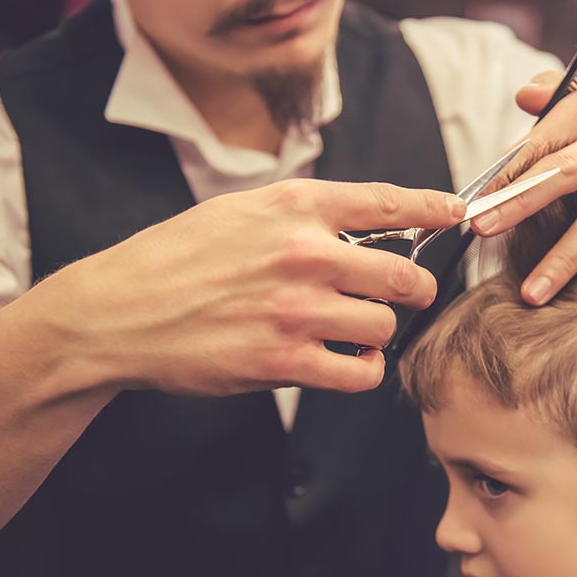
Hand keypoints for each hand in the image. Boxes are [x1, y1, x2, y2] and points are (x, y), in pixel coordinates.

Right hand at [44, 179, 464, 394]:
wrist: (120, 312)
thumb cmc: (178, 259)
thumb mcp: (238, 213)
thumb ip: (301, 217)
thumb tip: (361, 229)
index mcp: (292, 209)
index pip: (385, 203)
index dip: (432, 207)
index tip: (456, 212)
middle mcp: (302, 254)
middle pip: (403, 274)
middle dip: (415, 288)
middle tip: (407, 295)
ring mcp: (294, 310)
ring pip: (384, 326)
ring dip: (379, 332)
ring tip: (357, 332)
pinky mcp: (283, 362)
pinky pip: (360, 373)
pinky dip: (364, 370)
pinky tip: (349, 362)